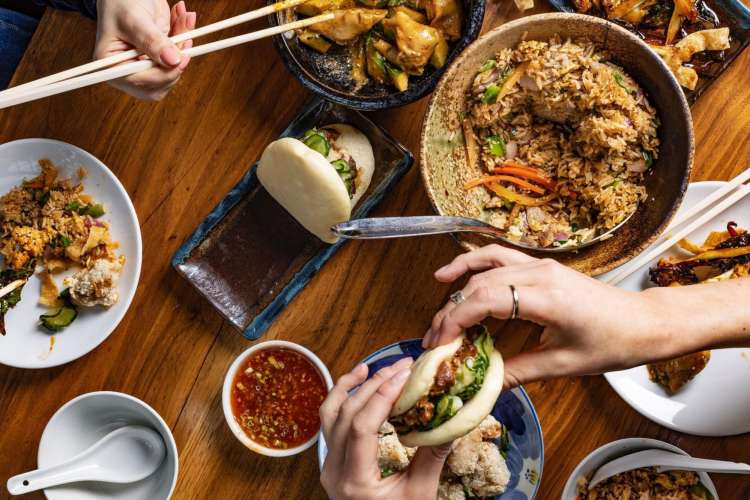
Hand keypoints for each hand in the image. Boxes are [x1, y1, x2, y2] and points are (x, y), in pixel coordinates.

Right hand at [95, 0, 196, 100]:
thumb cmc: (120, 2)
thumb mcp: (133, 19)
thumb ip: (151, 41)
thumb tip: (172, 61)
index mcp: (112, 66)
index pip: (140, 82)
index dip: (163, 73)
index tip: (180, 58)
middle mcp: (128, 71)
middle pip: (161, 82)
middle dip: (177, 60)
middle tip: (185, 36)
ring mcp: (145, 67)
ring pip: (174, 70)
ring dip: (183, 45)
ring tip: (183, 18)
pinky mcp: (160, 59)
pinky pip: (179, 58)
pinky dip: (185, 38)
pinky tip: (182, 19)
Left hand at [320, 358, 451, 499]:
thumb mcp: (421, 495)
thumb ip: (432, 457)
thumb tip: (453, 419)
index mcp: (355, 482)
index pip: (362, 427)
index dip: (382, 396)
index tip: (405, 375)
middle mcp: (333, 471)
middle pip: (346, 415)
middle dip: (375, 385)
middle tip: (402, 366)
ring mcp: (328, 466)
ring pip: (331, 415)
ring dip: (352, 387)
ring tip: (373, 367)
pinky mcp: (331, 462)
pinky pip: (329, 424)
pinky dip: (341, 399)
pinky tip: (356, 383)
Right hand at [422, 245, 677, 387]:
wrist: (644, 322)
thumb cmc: (613, 343)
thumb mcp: (564, 364)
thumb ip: (520, 372)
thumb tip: (486, 387)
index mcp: (546, 297)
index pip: (485, 299)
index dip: (455, 319)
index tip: (439, 342)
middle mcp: (540, 273)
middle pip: (479, 284)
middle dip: (451, 312)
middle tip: (435, 340)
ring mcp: (540, 265)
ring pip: (484, 268)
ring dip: (457, 289)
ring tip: (438, 314)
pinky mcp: (541, 266)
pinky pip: (499, 256)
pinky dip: (473, 262)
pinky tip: (453, 273)